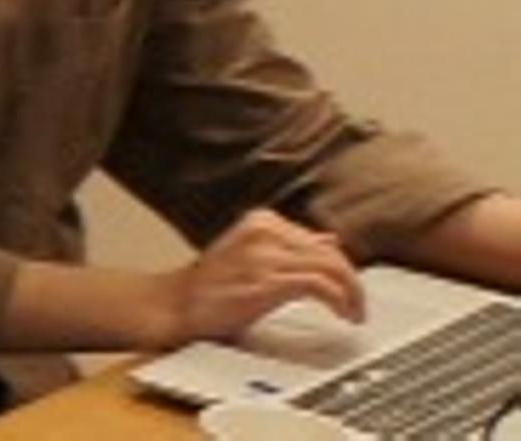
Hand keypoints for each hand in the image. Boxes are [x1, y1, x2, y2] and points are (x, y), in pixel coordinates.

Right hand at [166, 208, 365, 343]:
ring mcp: (263, 255)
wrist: (176, 305)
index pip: (321, 242)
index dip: (342, 269)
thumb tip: (330, 242)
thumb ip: (290, 247)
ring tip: (354, 313)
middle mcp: (264, 231)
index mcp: (262, 220)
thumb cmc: (212, 286)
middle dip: (353, 284)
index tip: (349, 291)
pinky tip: (341, 314)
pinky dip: (339, 300)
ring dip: (352, 295)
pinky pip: (318, 285)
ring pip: (331, 268)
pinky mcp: (264, 281)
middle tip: (359, 307)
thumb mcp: (252, 254)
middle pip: (331, 255)